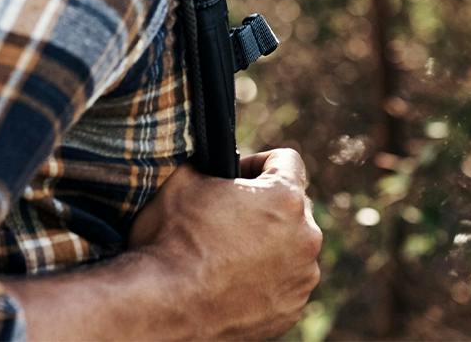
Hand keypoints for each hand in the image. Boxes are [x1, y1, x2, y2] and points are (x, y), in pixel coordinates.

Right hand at [129, 149, 322, 339]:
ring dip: (269, 243)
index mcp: (285, 197)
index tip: (236, 177)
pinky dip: (266, 277)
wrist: (164, 307)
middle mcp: (305, 238)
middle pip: (294, 205)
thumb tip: (211, 159)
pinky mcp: (290, 311)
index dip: (257, 163)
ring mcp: (301, 279)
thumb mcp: (184, 178)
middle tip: (229, 215)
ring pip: (292, 246)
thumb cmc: (173, 239)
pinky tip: (233, 279)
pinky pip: (285, 281)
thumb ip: (210, 161)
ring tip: (229, 251)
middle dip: (266, 205)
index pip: (288, 161)